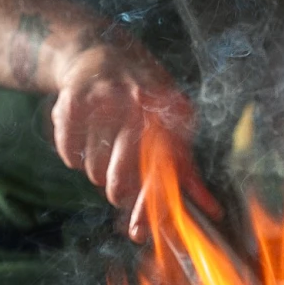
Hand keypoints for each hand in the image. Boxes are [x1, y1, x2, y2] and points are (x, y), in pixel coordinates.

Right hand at [50, 40, 219, 242]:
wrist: (99, 52)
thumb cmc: (144, 96)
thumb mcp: (172, 123)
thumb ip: (187, 168)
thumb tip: (213, 210)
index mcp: (170, 112)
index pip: (162, 172)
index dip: (149, 206)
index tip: (138, 232)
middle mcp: (140, 103)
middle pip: (121, 179)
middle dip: (117, 192)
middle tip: (117, 185)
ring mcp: (105, 99)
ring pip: (94, 170)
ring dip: (97, 170)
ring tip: (104, 145)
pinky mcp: (74, 101)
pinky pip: (70, 155)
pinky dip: (74, 155)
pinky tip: (84, 136)